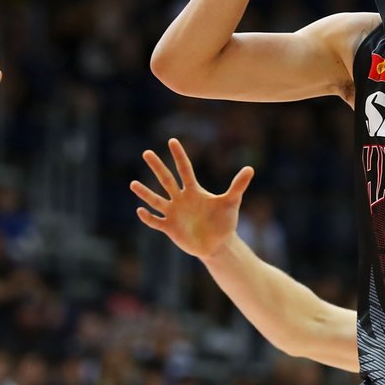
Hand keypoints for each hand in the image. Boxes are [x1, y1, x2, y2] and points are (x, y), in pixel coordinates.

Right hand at [131, 138, 254, 259]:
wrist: (218, 243)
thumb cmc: (224, 221)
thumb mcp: (232, 202)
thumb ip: (238, 186)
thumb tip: (250, 168)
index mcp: (194, 190)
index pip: (185, 169)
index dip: (179, 156)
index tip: (172, 140)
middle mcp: (181, 199)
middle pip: (167, 180)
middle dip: (157, 167)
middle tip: (146, 153)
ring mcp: (174, 213)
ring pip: (157, 200)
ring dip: (145, 193)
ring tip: (133, 184)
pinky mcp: (170, 228)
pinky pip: (156, 221)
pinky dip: (148, 217)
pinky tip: (140, 210)